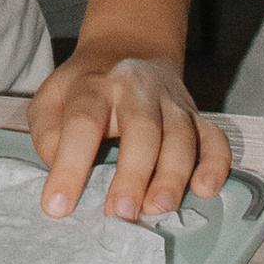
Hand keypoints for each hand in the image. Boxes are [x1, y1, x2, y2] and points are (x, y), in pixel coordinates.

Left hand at [30, 46, 231, 219]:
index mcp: (94, 85)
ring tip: (158, 209)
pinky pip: (215, 138)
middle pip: (141, 128)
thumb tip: (61, 170)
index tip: (57, 206)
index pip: (82, 124)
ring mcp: (171, 102)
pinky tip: (205, 189)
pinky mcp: (196, 116)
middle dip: (132, 174)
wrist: (129, 49)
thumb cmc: (85, 87)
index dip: (70, 166)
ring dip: (172, 175)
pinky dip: (215, 164)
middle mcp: (137, 89)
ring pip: (180, 136)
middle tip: (120, 214)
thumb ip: (48, 133)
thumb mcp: (51, 99)